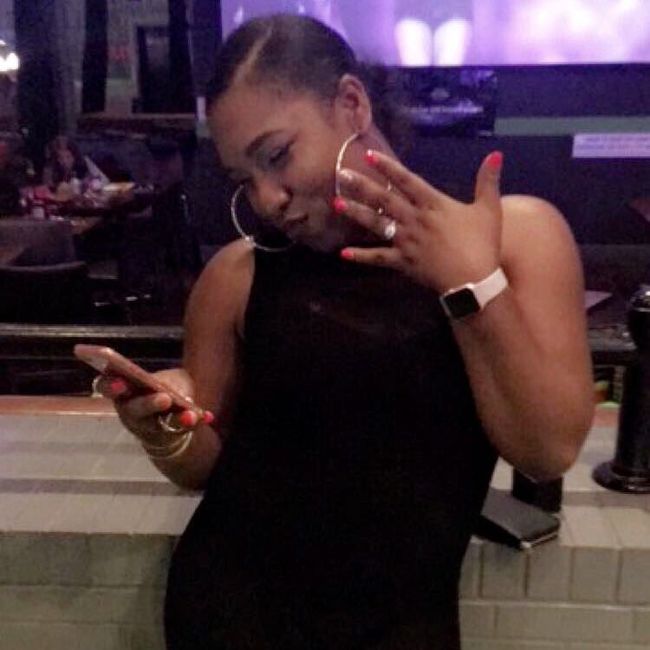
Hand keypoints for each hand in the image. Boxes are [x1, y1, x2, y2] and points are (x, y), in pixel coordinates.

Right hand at [94, 369, 198, 446]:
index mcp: (123, 390)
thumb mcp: (169, 379)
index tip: (120, 384)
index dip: (109, 385)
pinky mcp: (164, 438)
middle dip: (148, 404)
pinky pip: (180, 431)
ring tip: (189, 414)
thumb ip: (172, 383)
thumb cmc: (163, 388)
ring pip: (156, 426)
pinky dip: (194, 422)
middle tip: (165, 398)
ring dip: (174, 419)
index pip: (105, 386)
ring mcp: (145, 428)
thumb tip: (181, 395)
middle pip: (133, 410)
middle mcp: (129, 411)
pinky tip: (206, 416)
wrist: (175, 411)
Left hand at [334, 150, 503, 292]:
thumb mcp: (489, 210)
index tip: (370, 155)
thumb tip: (496, 154)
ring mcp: (406, 240)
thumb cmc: (482, 244)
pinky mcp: (402, 261)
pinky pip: (378, 257)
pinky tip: (343, 253)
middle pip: (384, 199)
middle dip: (362, 185)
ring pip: (376, 223)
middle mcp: (415, 219)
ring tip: (336, 203)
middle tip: (341, 174)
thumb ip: (488, 181)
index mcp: (434, 204)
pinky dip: (361, 256)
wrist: (474, 280)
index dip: (389, 167)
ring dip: (356, 213)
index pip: (407, 180)